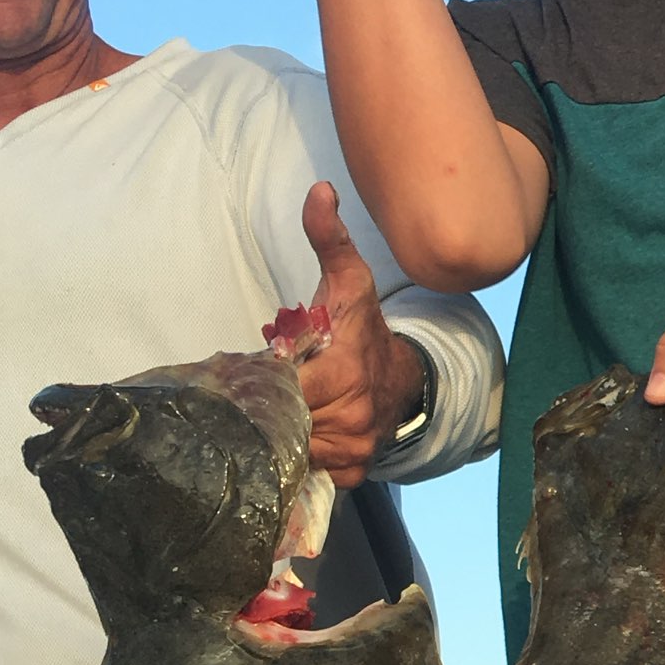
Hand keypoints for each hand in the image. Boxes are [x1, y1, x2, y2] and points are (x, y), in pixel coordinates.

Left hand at [293, 183, 422, 485]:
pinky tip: (302, 433)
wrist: (404, 377)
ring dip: (283, 432)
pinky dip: (301, 455)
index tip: (260, 369)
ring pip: (293, 449)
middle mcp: (351, 419)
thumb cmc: (364, 327)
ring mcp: (354, 450)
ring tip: (285, 409)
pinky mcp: (354, 472)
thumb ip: (328, 238)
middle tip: (268, 389)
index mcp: (342, 374)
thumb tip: (319, 191)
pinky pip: (312, 470)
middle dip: (270, 406)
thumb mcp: (348, 281)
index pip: (281, 389)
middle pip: (282, 421)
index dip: (264, 380)